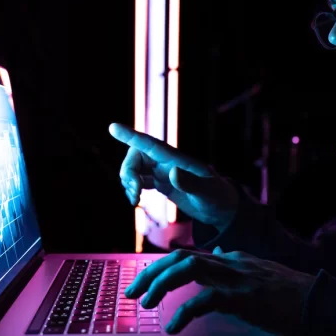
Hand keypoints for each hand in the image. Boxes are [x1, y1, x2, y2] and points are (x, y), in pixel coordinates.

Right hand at [109, 123, 238, 231]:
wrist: (222, 208)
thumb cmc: (218, 199)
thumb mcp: (207, 193)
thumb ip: (191, 183)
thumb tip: (172, 172)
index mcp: (178, 160)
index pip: (151, 145)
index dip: (131, 137)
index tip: (112, 127)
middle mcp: (168, 162)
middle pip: (137, 156)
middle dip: (128, 171)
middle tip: (134, 193)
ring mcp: (164, 171)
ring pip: (135, 167)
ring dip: (127, 181)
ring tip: (134, 200)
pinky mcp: (162, 182)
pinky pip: (139, 178)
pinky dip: (132, 187)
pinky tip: (135, 200)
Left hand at [126, 247, 315, 335]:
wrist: (318, 300)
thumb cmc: (289, 293)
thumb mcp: (258, 272)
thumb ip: (233, 264)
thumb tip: (214, 251)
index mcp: (231, 259)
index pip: (187, 255)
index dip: (160, 267)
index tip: (141, 282)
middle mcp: (230, 262)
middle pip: (181, 256)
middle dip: (151, 272)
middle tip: (131, 292)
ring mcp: (237, 277)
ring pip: (189, 267)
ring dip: (162, 283)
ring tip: (146, 302)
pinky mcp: (244, 296)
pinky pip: (206, 299)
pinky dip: (186, 311)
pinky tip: (175, 326)